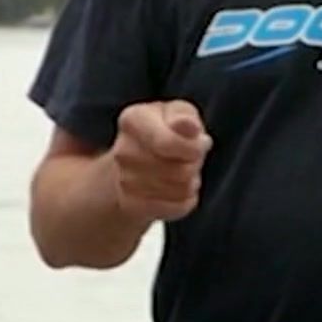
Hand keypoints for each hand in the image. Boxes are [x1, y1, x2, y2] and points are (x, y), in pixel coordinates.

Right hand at [111, 100, 211, 222]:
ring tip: (183, 170)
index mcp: (133, 120)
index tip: (198, 142)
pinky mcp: (131, 205)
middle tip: (189, 156)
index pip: (168, 144)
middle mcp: (122, 151)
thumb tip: (188, 125)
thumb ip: (185, 118)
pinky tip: (178, 189)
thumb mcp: (181, 113)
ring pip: (180, 191)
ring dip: (191, 182)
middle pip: (179, 171)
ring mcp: (123, 180)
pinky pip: (176, 208)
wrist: (144, 155)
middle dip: (194, 164)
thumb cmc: (169, 128)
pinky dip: (186, 201)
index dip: (192, 148)